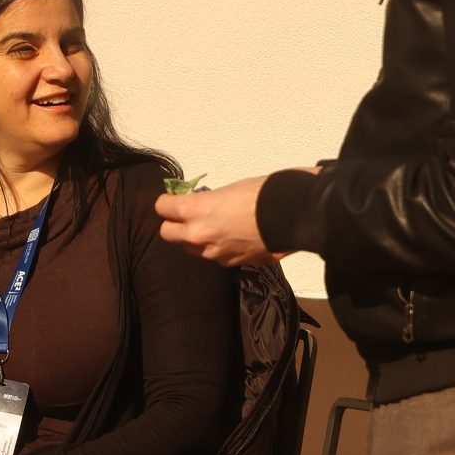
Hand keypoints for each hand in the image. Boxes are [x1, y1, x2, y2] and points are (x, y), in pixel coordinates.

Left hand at [155, 173, 293, 267]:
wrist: (293, 215)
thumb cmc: (262, 193)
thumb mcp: (227, 190)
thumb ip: (206, 202)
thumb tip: (201, 206)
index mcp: (195, 211)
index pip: (161, 207)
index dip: (168, 201)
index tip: (176, 198)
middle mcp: (198, 235)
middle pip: (167, 233)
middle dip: (174, 224)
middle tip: (188, 215)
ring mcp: (213, 254)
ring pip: (189, 248)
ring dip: (194, 238)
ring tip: (213, 227)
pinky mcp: (230, 264)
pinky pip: (212, 256)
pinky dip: (216, 248)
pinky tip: (232, 237)